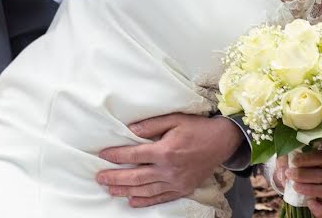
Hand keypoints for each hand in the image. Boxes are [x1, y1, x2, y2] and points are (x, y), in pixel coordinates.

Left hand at [96, 113, 241, 207]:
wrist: (221, 142)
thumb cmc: (197, 127)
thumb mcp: (174, 119)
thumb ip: (151, 124)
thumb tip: (130, 130)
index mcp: (165, 151)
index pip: (134, 156)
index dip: (116, 155)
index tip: (102, 155)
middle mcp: (169, 170)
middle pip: (136, 177)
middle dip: (115, 178)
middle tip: (99, 178)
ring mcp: (176, 182)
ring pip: (146, 190)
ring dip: (126, 191)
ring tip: (110, 190)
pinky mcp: (183, 189)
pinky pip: (161, 198)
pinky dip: (145, 201)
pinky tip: (132, 201)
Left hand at [273, 150, 321, 217]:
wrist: (290, 176)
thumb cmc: (291, 163)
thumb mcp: (286, 158)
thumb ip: (284, 162)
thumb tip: (283, 173)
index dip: (308, 159)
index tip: (294, 161)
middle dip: (303, 175)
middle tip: (288, 173)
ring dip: (309, 189)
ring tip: (294, 186)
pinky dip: (319, 209)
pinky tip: (310, 203)